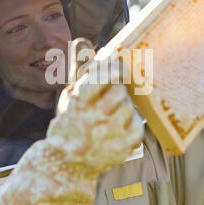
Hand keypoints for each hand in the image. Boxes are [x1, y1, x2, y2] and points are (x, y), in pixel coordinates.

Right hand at [48, 57, 143, 172]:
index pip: (99, 79)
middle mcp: (94, 120)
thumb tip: (82, 40)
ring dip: (123, 105)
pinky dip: (131, 122)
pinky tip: (119, 126)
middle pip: (119, 92)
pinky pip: (137, 125)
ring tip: (111, 113)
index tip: (117, 59)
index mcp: (78, 105)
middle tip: (112, 92)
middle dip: (117, 88)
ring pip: (129, 107)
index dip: (111, 67)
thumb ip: (80, 69)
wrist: (66, 164)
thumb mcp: (69, 97)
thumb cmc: (69, 125)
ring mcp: (110, 135)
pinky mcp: (123, 148)